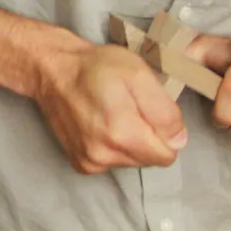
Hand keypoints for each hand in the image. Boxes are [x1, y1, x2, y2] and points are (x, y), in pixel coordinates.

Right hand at [32, 41, 188, 172]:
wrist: (52, 70)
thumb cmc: (96, 66)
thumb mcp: (139, 75)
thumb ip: (165, 111)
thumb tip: (178, 140)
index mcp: (122, 134)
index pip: (167, 154)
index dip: (165, 132)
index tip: (148, 109)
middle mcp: (105, 155)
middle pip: (150, 159)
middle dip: (148, 136)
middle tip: (130, 107)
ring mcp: (90, 162)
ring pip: (132, 161)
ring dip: (130, 141)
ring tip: (114, 113)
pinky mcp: (80, 164)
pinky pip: (113, 162)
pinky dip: (113, 146)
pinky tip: (100, 124)